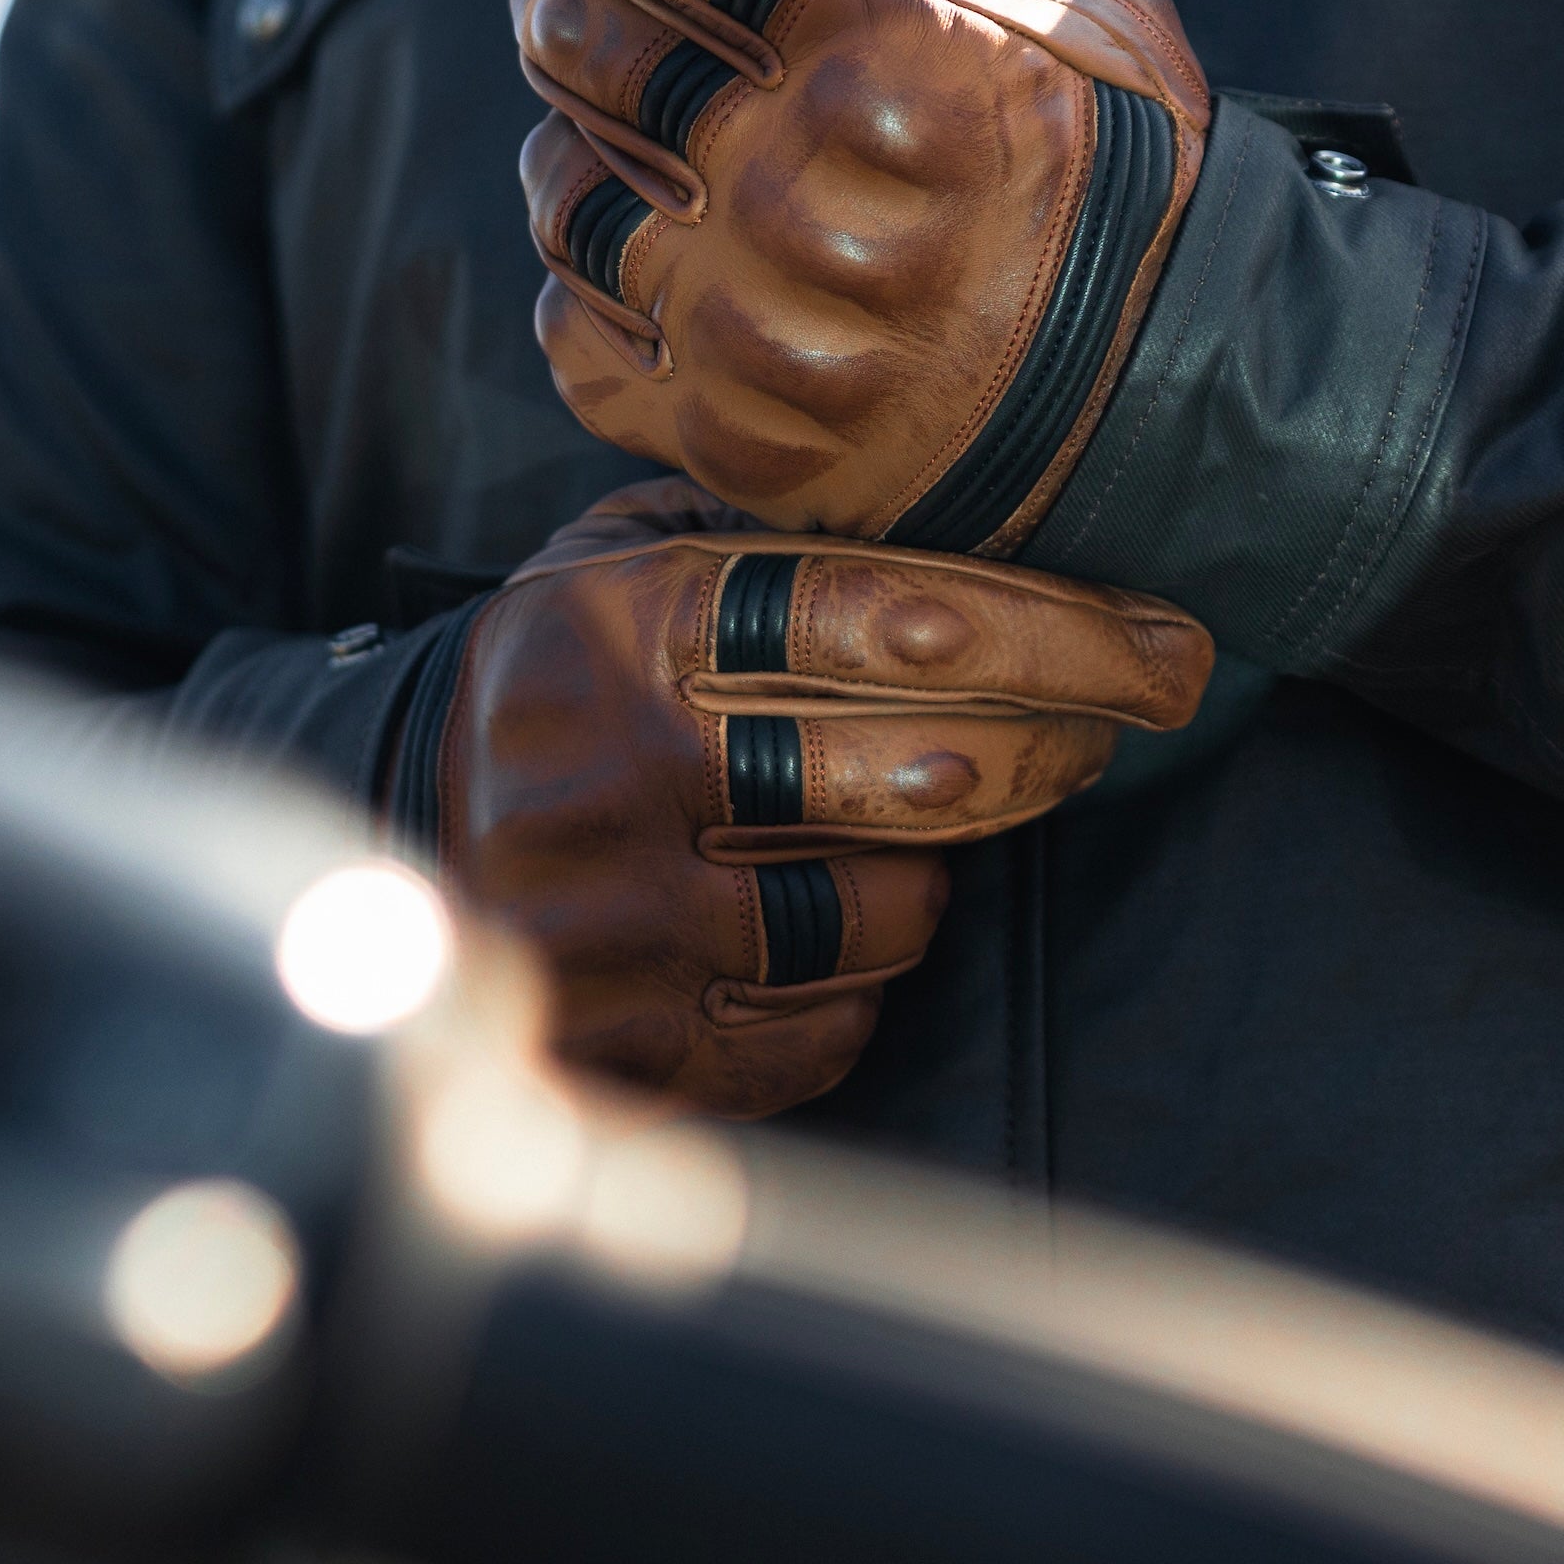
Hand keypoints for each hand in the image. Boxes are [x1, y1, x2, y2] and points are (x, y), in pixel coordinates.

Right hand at [435, 478, 1209, 1115]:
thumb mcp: (621, 556)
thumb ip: (768, 531)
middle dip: (1058, 746)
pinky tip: (804, 925)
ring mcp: (628, 919)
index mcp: (630, 622)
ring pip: (900, 909)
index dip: (1063, 634)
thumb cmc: (561, 679)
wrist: (394, 844)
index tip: (1169, 646)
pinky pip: (837, 1022)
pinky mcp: (642, 1044)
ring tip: (883, 825)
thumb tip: (993, 519)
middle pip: (930, 769)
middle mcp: (623, 767)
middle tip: (1107, 724)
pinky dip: (851, 979)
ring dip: (931, 872)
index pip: (895, 618)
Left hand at [454, 0, 1211, 551]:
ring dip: (592, 121)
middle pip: (571, 21)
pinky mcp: (712, 427)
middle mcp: (803, 180)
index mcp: (895, 38)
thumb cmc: (1120, 149)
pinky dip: (600, 262)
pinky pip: (563, 307)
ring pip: (551, 165)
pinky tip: (686, 242)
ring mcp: (747, 318)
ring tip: (682, 119)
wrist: (1173, 400)